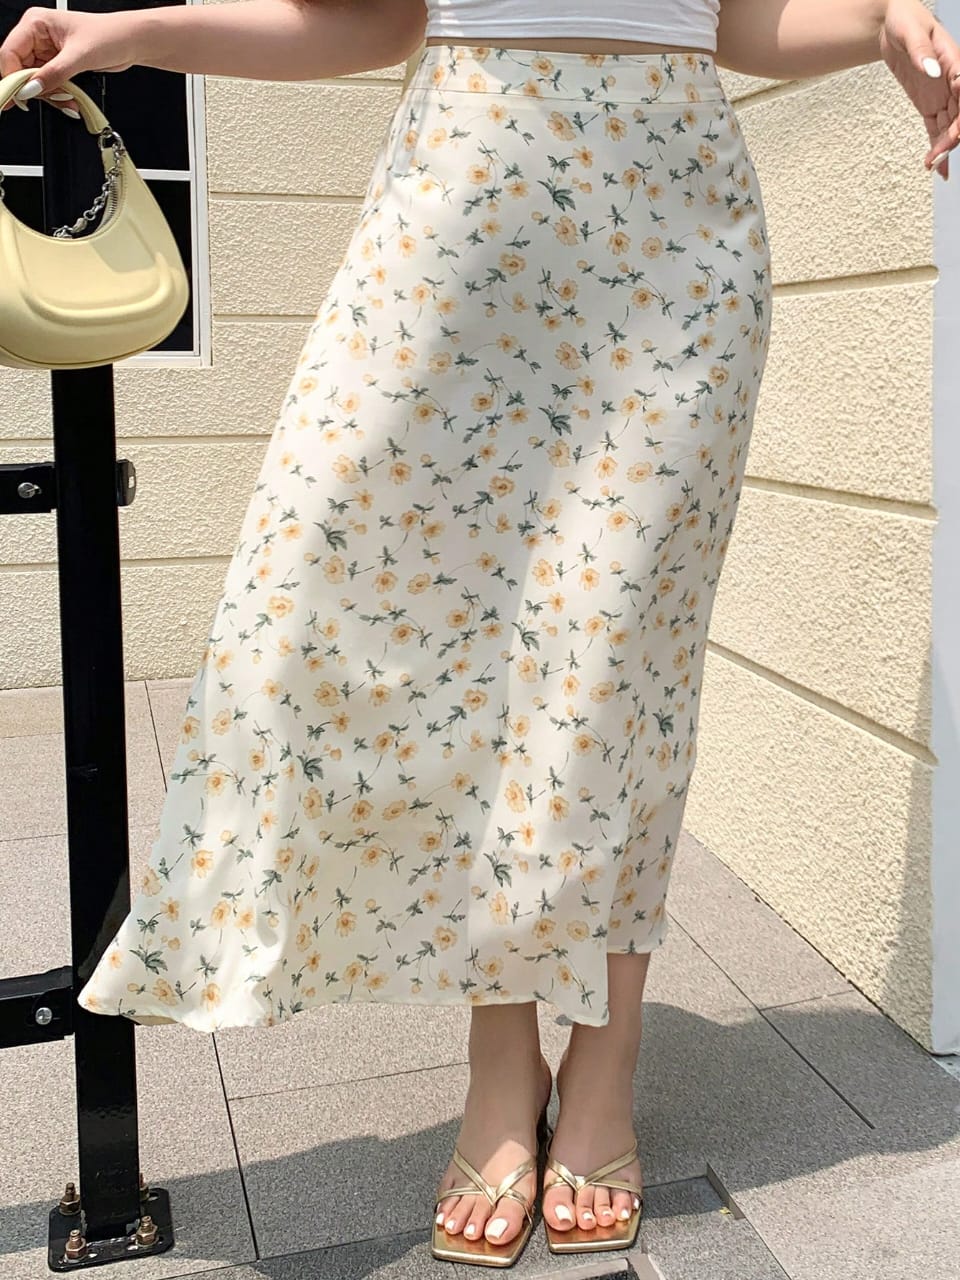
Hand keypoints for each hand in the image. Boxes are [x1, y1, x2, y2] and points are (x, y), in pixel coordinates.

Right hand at [0, 6, 140, 116]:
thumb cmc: (110, 36)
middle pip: (20, 69)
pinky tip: (70, 100)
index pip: (10, 53)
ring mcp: (47, 50)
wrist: (131, 42)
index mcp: (36, 23)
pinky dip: (58, 95)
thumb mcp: (79, 57)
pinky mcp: (58, 63)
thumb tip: (31, 88)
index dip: (13, 77)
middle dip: (36, 89)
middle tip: (51, 100)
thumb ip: (53, 74)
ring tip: (68, 101)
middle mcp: (38, 35)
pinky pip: (49, 84)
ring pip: (35, 80)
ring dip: (50, 95)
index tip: (21, 97)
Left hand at [880, 0, 959, 179]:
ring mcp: (942, 94)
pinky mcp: (929, 103)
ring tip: (933, 166)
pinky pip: (937, 127)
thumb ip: (921, 50)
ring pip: (951, 125)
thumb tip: (931, 69)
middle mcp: (952, 80)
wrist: (892, 22)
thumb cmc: (905, 18)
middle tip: (937, 157)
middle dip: (953, 138)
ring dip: (944, 147)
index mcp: (954, 61)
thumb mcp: (911, 30)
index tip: (956, 132)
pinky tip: (937, 165)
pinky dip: (937, 145)